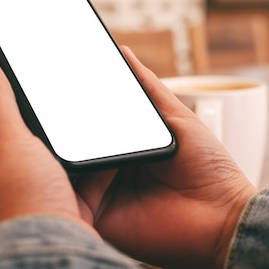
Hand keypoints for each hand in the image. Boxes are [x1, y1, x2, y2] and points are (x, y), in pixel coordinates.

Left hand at [0, 52, 93, 235]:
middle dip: (47, 121)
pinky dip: (90, 164)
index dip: (11, 96)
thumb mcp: (5, 138)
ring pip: (54, 154)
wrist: (57, 249)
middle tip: (64, 103)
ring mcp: (30, 193)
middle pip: (24, 135)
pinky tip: (101, 152)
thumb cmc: (21, 203)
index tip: (31, 79)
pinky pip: (77, 175)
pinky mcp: (60, 204)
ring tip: (85, 125)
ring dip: (70, 143)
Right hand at [74, 46, 256, 268]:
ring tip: (52, 130)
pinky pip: (71, 199)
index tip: (58, 84)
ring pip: (68, 170)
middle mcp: (109, 170)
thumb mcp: (178, 118)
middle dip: (62, 129)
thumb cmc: (211, 169)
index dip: (75, 109)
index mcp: (126, 147)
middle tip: (44, 105)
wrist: (224, 216)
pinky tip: (63, 162)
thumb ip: (149, 88)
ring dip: (59, 153)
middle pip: (76, 146)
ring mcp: (101, 195)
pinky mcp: (98, 217)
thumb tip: (124, 52)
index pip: (91, 125)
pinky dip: (63, 183)